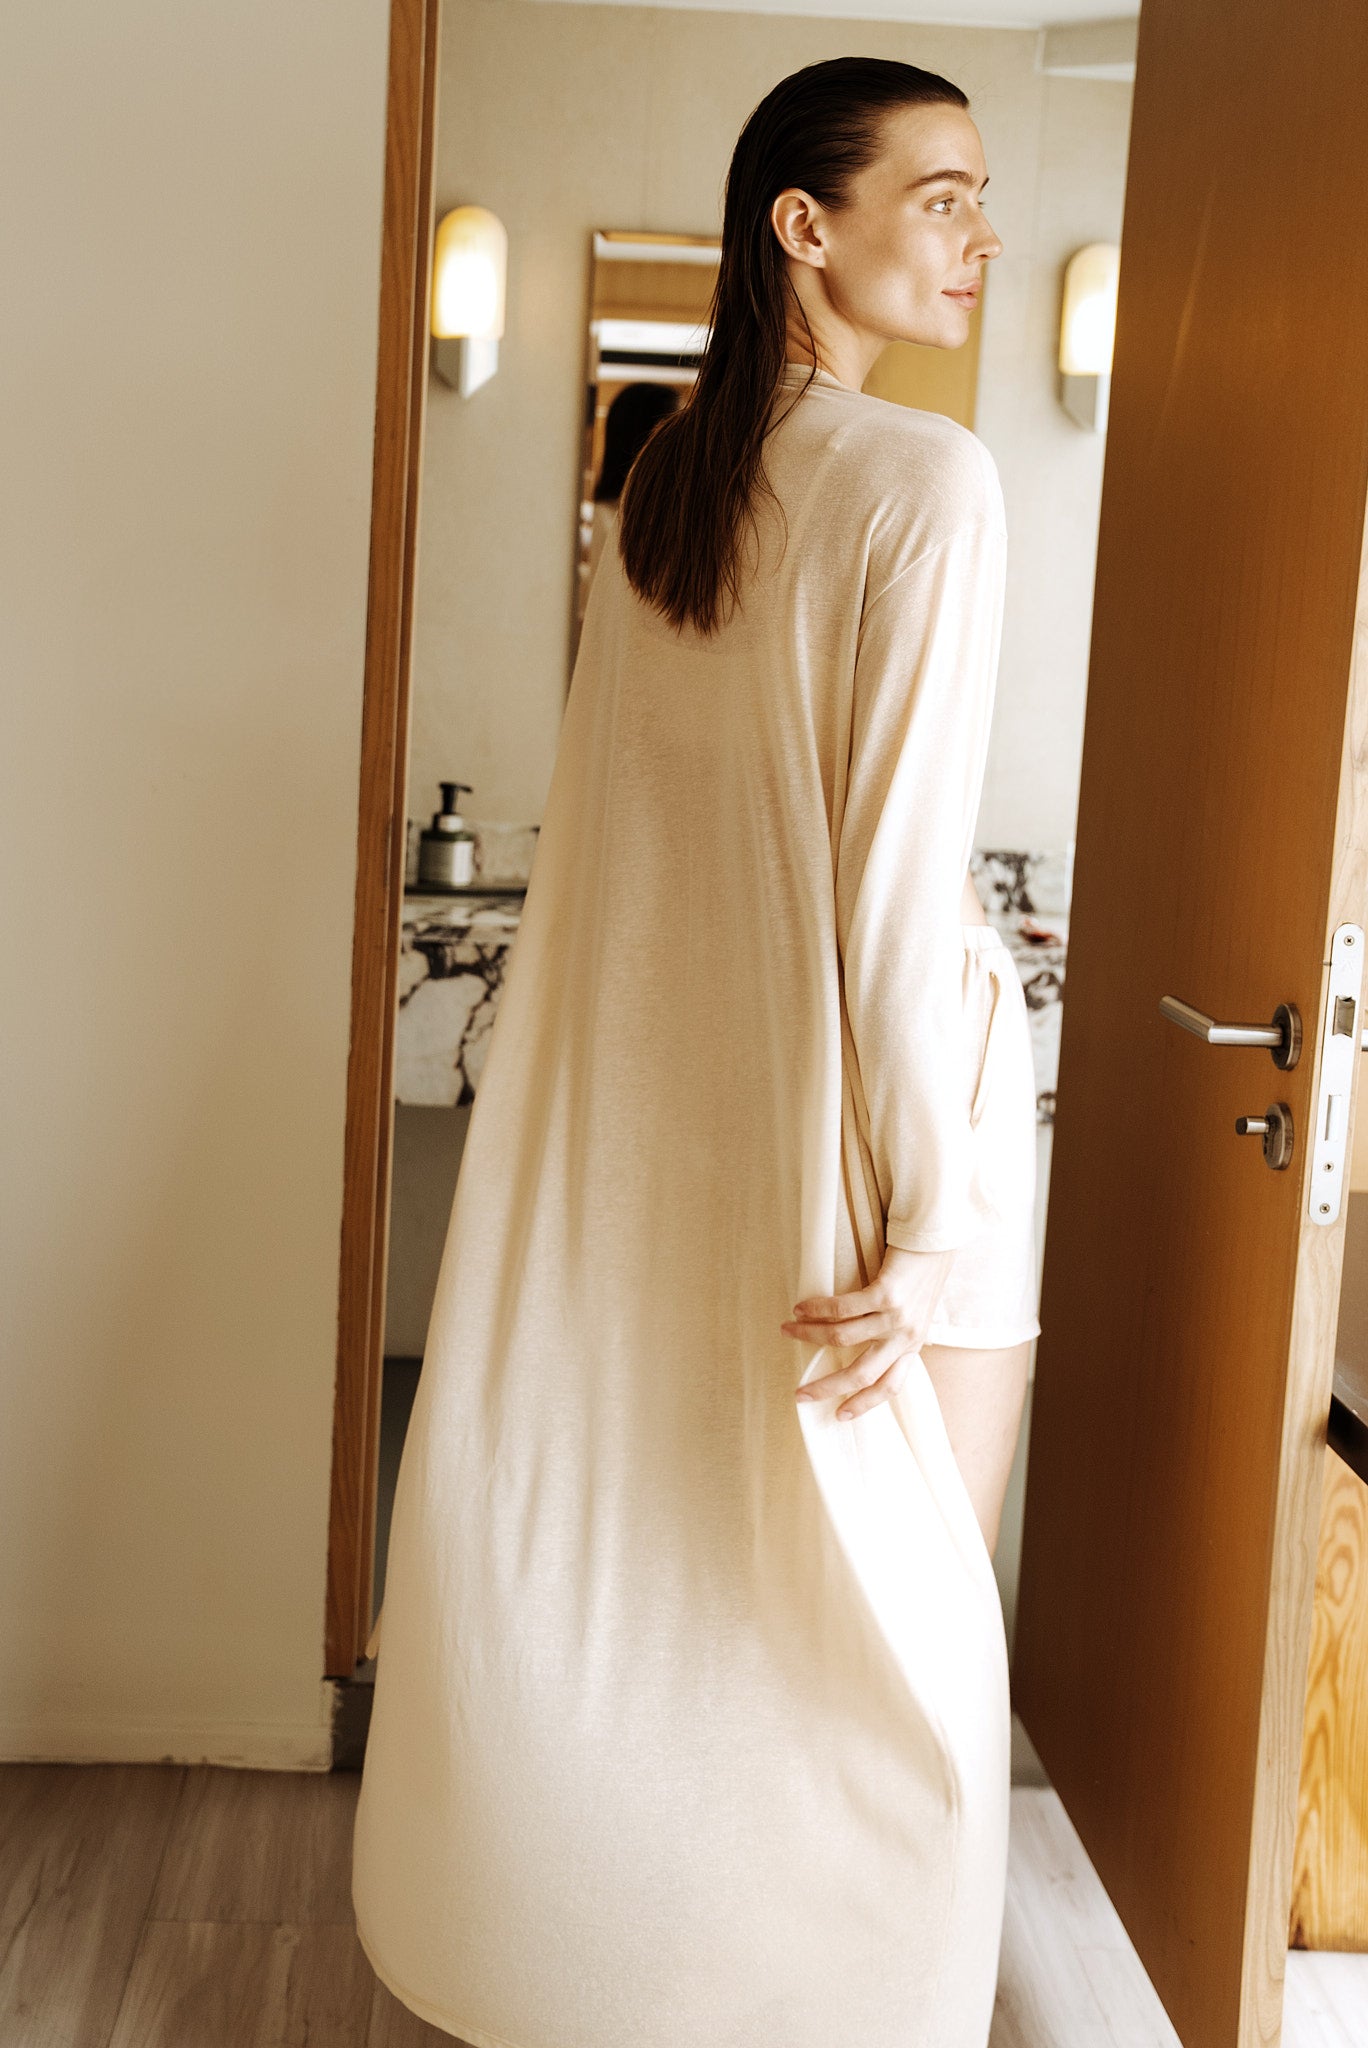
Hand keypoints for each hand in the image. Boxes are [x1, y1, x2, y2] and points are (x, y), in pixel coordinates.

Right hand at [781, 1243, 956, 1419]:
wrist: (937, 1240)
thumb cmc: (920, 1273)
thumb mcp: (914, 1312)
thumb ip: (893, 1333)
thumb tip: (860, 1347)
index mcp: (912, 1346)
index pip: (889, 1386)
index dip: (864, 1404)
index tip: (840, 1415)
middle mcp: (905, 1337)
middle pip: (862, 1374)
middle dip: (827, 1387)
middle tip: (800, 1394)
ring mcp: (896, 1317)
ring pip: (843, 1338)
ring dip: (810, 1336)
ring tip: (788, 1330)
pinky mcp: (886, 1294)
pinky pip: (842, 1308)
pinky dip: (817, 1309)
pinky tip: (801, 1309)